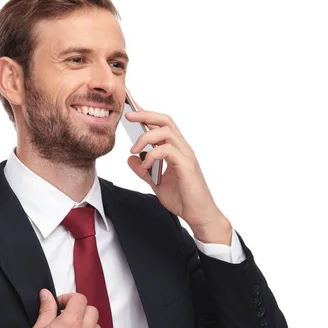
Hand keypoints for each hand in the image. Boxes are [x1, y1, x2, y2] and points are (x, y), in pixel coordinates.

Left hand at [125, 108, 225, 229]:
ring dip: (145, 138)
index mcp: (176, 150)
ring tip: (133, 150)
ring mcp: (186, 155)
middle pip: (166, 121)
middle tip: (129, 116)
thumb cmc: (182, 198)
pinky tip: (145, 167)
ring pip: (166, 132)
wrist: (198, 214)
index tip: (131, 113)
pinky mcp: (186, 165)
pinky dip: (152, 156)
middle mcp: (182, 148)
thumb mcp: (156, 183)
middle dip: (146, 114)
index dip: (148, 116)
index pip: (162, 125)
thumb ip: (143, 170)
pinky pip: (167, 150)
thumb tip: (130, 158)